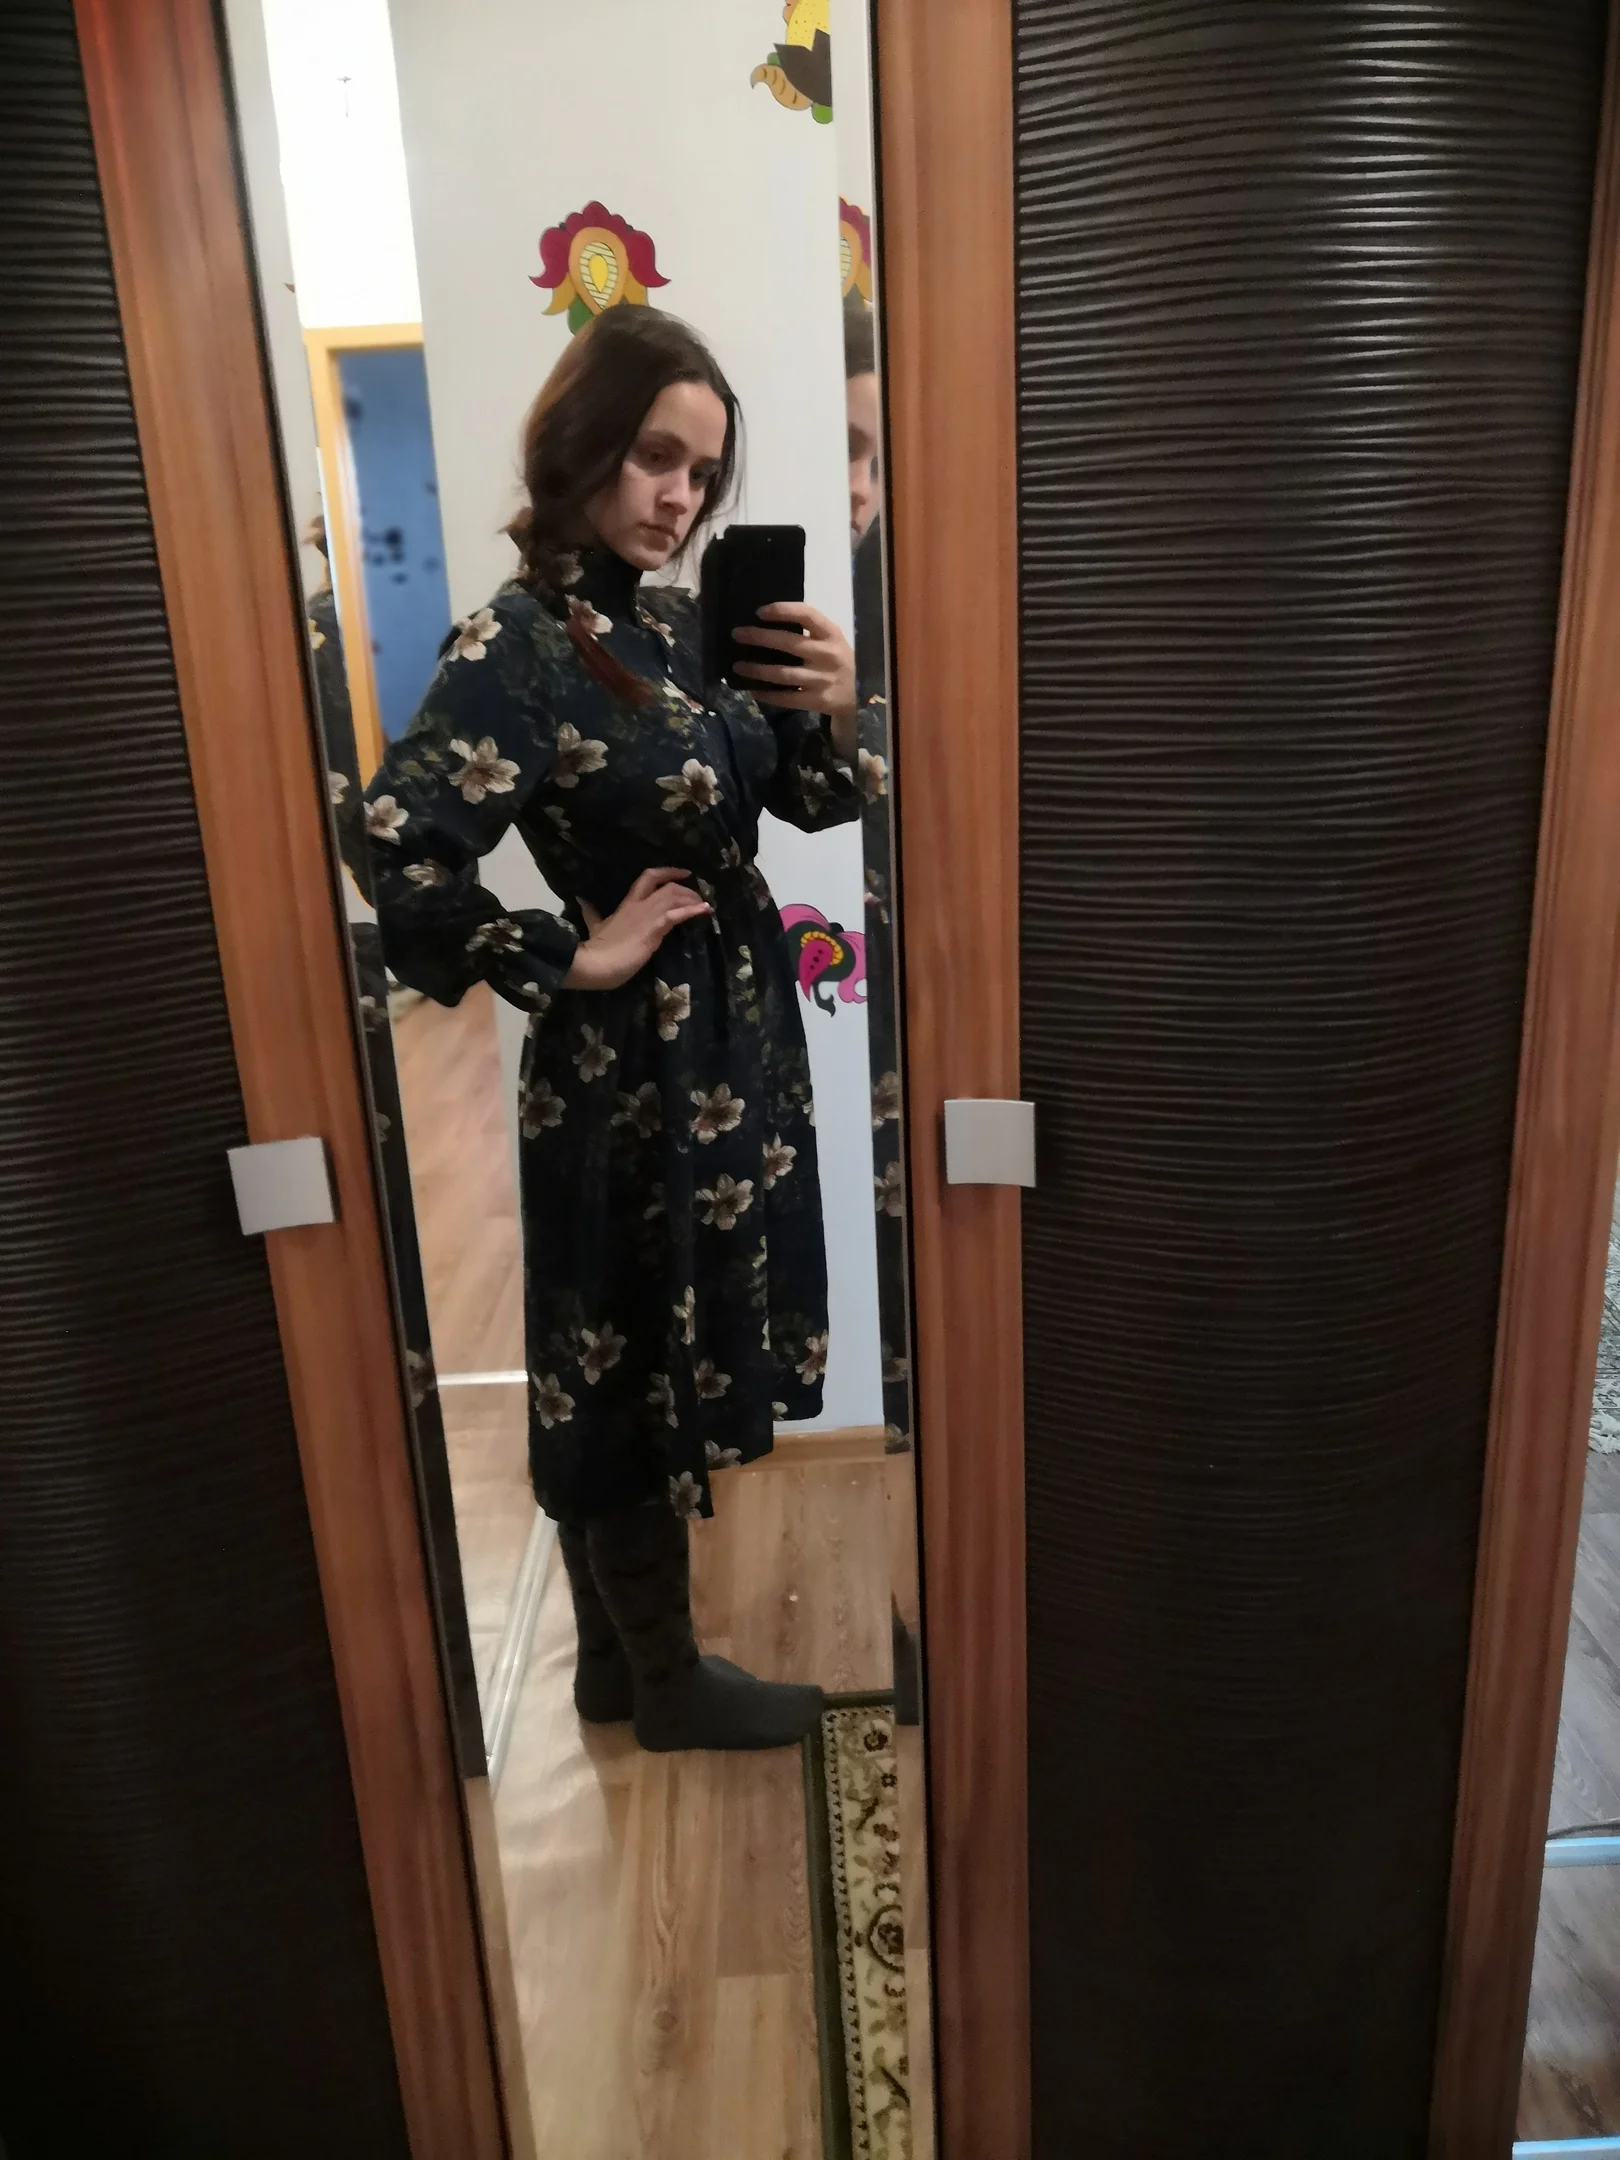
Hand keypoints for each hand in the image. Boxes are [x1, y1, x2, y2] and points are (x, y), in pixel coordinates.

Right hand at [565, 868, 711, 990]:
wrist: (595, 963)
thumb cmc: (597, 948)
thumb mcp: (594, 926)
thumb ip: (591, 913)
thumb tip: (582, 901)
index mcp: (627, 902)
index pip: (649, 876)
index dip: (668, 871)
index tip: (684, 872)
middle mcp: (640, 904)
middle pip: (669, 887)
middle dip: (687, 890)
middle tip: (699, 899)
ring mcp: (648, 915)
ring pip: (675, 897)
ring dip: (694, 900)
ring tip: (706, 907)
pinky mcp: (654, 928)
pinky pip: (677, 915)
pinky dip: (693, 911)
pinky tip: (705, 911)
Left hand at [732, 602, 856, 724]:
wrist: (860, 696)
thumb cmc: (839, 661)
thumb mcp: (832, 641)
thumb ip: (810, 632)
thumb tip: (769, 623)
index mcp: (831, 634)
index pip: (807, 614)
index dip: (782, 610)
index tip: (759, 612)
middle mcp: (827, 654)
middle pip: (788, 643)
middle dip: (759, 637)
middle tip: (737, 634)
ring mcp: (822, 679)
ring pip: (783, 674)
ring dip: (756, 670)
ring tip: (737, 666)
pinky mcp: (817, 700)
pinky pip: (787, 698)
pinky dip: (767, 695)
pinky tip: (752, 690)